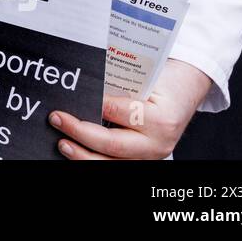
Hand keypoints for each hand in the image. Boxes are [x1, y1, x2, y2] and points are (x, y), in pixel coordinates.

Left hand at [50, 60, 211, 159]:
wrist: (183, 93)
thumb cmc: (164, 81)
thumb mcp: (145, 76)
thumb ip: (118, 84)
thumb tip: (84, 89)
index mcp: (161, 119)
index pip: (120, 114)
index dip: (95, 106)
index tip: (74, 99)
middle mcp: (158, 143)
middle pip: (113, 144)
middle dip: (80, 133)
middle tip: (58, 119)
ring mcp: (151, 156)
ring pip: (112, 162)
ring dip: (82, 155)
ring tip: (63, 143)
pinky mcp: (143, 161)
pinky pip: (114, 164)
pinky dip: (93, 159)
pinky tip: (76, 152)